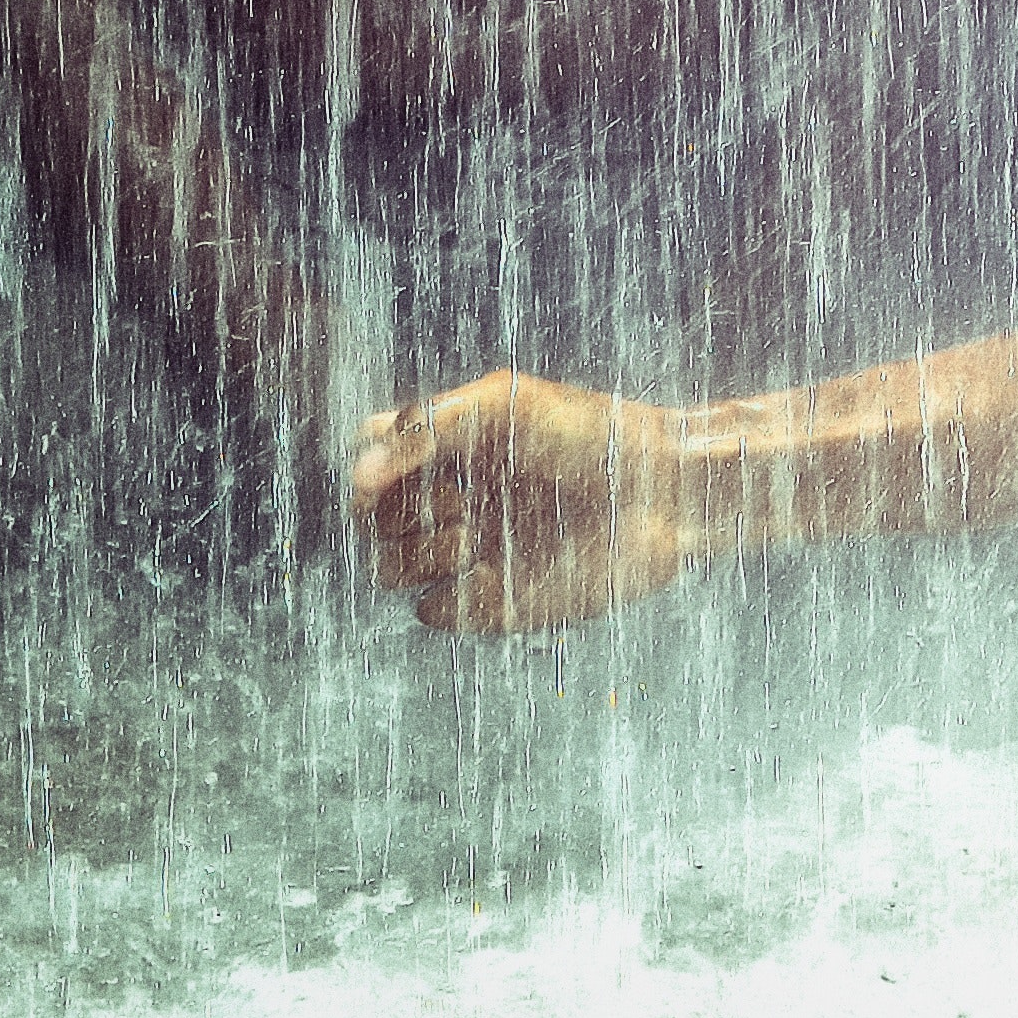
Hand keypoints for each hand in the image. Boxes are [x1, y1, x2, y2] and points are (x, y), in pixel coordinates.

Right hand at [350, 371, 703, 636]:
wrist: (660, 494)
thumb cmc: (591, 436)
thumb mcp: (504, 406)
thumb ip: (425, 427)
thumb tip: (357, 476)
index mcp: (451, 453)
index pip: (369, 462)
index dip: (372, 466)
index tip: (409, 462)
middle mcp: (454, 504)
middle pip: (368, 519)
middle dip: (399, 509)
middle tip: (459, 497)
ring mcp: (469, 555)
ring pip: (388, 567)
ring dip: (420, 551)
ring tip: (475, 530)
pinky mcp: (490, 604)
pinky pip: (431, 611)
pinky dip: (449, 592)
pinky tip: (493, 569)